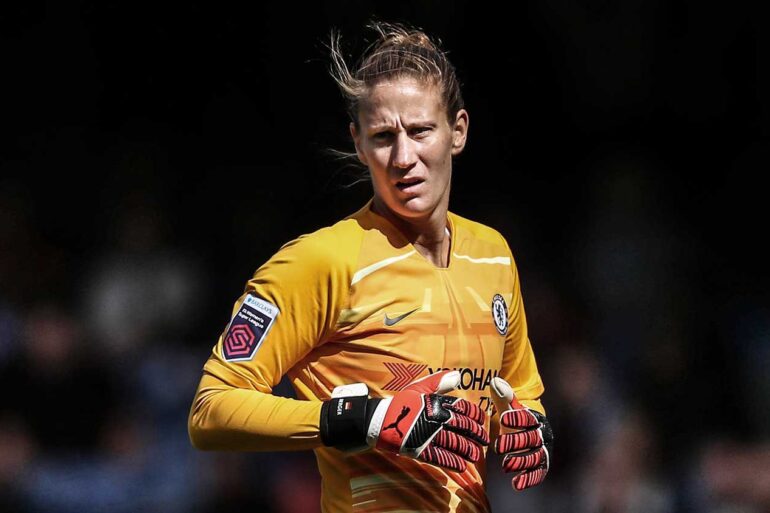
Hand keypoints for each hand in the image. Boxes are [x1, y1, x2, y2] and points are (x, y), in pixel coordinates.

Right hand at [321, 370, 488, 471]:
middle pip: (462, 427)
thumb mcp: (419, 388)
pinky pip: (440, 457)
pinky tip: (462, 466)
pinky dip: (452, 462)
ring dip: (468, 450)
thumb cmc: (401, 403)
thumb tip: (458, 376)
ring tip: (476, 455)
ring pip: (454, 443)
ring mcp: (427, 435)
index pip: (462, 408)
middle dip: (476, 434)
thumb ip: (439, 383)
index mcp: (435, 402)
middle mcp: (434, 418)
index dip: (475, 415)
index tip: (483, 421)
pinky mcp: (419, 449)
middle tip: (485, 441)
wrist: (378, 420)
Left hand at [490, 377, 552, 489]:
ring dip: (521, 461)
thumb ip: (502, 395)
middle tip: (498, 446)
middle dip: (515, 442)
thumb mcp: (508, 407)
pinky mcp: (540, 465)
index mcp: (533, 418)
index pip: (526, 418)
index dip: (516, 418)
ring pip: (534, 457)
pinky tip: (516, 484)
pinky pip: (537, 472)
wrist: (527, 430)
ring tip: (505, 466)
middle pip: (530, 439)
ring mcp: (541, 451)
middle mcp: (540, 435)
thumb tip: (494, 381)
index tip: (503, 418)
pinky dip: (528, 478)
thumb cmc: (514, 417)